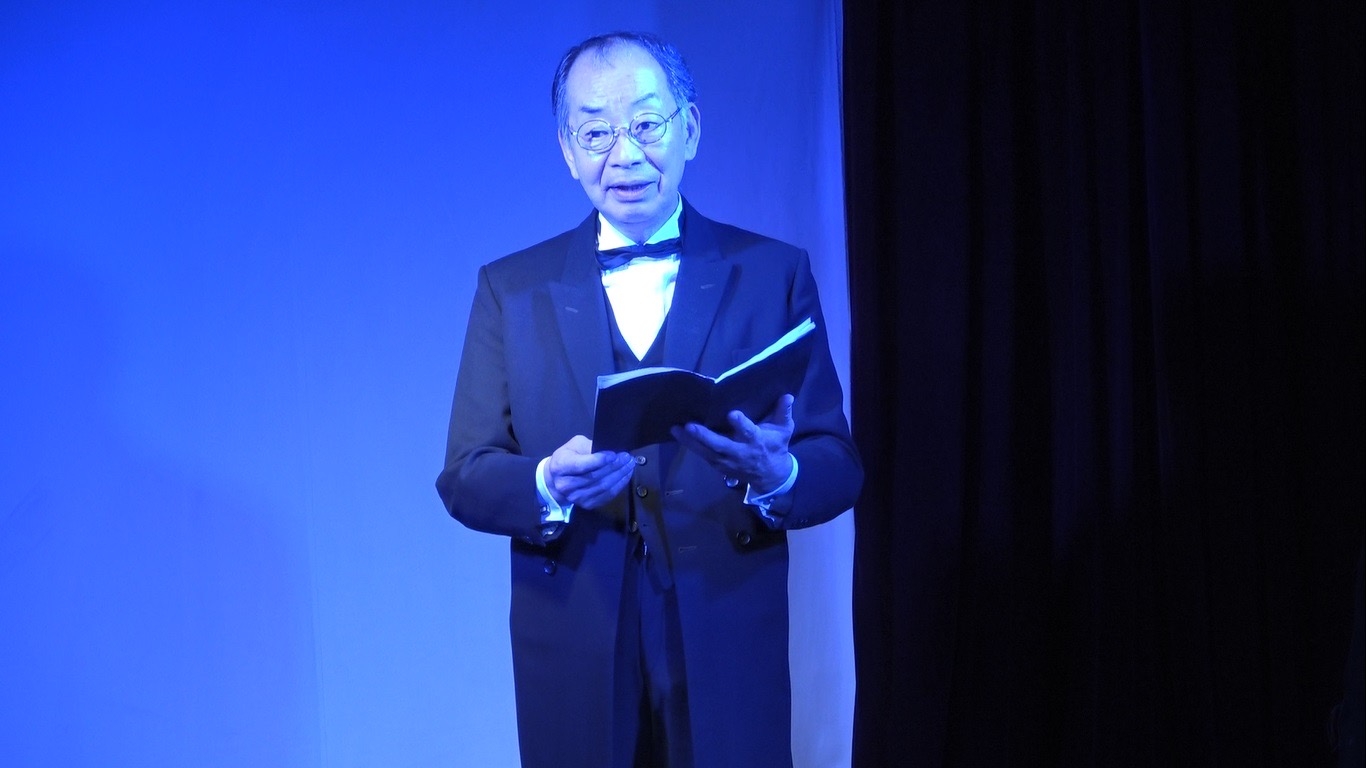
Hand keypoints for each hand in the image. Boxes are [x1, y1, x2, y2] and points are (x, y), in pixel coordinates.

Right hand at [544, 435, 634, 508]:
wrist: (557, 480)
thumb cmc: (567, 458)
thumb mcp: (574, 445)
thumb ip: (589, 447)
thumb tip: (609, 451)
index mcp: (560, 467)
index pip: (581, 465)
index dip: (599, 460)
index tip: (614, 454)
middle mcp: (566, 485)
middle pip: (595, 477)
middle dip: (614, 466)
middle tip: (627, 457)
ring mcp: (577, 498)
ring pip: (603, 487)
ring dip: (620, 475)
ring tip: (629, 464)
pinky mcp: (587, 504)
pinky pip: (607, 495)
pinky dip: (619, 485)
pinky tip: (625, 475)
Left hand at [670, 394, 795, 493]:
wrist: (770, 476)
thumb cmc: (775, 447)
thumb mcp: (784, 431)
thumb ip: (783, 413)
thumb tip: (787, 395)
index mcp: (756, 441)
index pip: (748, 432)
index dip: (740, 424)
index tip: (732, 414)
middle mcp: (739, 452)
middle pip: (720, 445)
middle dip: (704, 436)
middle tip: (690, 425)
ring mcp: (727, 461)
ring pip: (706, 452)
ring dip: (689, 441)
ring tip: (674, 428)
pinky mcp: (718, 465)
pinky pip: (702, 455)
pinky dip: (690, 445)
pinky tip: (678, 434)